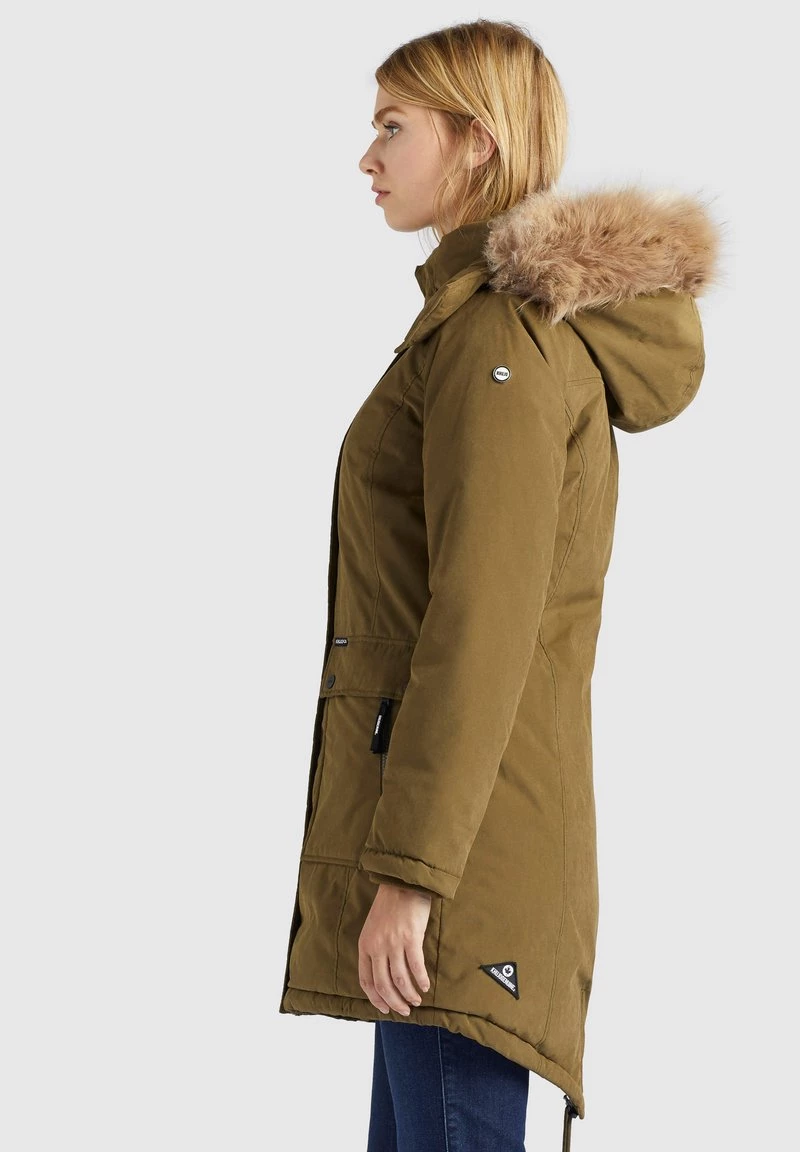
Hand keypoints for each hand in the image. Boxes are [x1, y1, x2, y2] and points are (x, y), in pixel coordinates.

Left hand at [358, 882, 431, 1014]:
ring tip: (416, 1000)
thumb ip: (376, 948)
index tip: (385, 1009)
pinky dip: (421, 979)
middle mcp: (377, 946)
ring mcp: (393, 943)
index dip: (376, 998)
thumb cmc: (389, 904)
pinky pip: (416, 966)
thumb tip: (385, 973)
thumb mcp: (373, 927)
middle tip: (404, 1011)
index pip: (366, 980)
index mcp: (365, 945)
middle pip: (383, 984)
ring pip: (400, 979)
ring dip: (409, 994)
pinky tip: (425, 986)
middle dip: (394, 1002)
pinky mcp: (411, 938)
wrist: (402, 883)